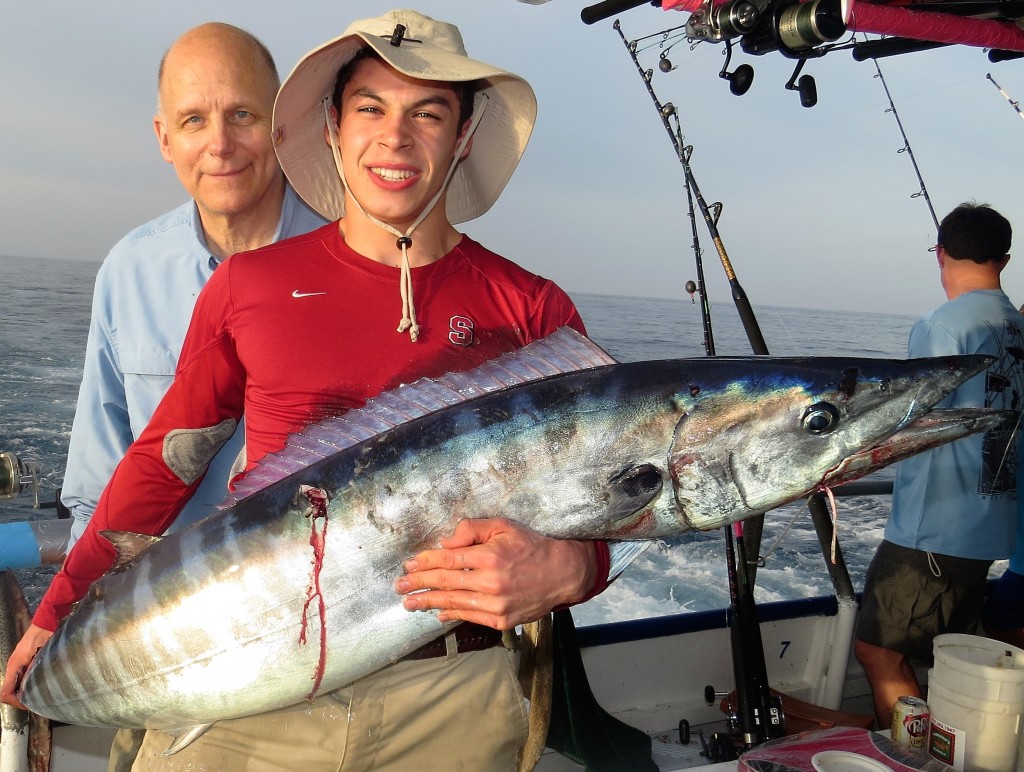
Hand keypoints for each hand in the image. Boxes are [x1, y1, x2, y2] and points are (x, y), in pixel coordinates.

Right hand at [1, 624, 51, 708]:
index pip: (6, 693)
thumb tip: (33, 688)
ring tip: (38, 696)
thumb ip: (35, 670)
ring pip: (14, 685)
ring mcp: (17, 664)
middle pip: (8, 691)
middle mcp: (13, 666)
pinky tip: (39, 685)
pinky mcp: (23, 661)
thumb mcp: (42, 654)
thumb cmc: (44, 635)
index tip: (29, 705)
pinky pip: (20, 678)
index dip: (16, 702)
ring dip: (23, 693)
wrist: (46, 621)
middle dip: (20, 699)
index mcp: (14, 666)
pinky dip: (26, 685)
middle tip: (36, 703)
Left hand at [394, 518, 595, 629]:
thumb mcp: (504, 526)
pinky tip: (437, 612)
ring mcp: (496, 604)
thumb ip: (472, 529)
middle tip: (399, 586)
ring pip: (453, 603)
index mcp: (490, 556)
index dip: (425, 562)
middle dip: (418, 584)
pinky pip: (469, 616)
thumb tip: (445, 541)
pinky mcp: (501, 620)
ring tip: (409, 603)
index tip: (409, 564)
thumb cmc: (531, 545)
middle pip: (445, 583)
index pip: (448, 560)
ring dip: (427, 603)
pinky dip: (451, 614)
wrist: (562, 573)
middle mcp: (491, 582)